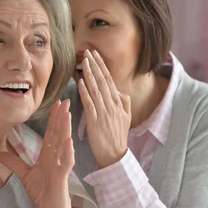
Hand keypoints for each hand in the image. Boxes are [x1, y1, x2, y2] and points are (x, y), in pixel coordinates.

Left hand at [0, 99, 74, 207]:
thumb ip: (14, 163)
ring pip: (64, 145)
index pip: (51, 134)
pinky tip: (68, 142)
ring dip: (65, 130)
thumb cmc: (43, 192)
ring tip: (67, 115)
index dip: (54, 119)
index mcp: (48, 156)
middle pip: (59, 134)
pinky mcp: (62, 178)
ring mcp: (60, 167)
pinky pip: (65, 163)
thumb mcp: (25, 175)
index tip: (57, 104)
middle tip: (66, 101)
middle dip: (62, 118)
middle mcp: (56, 158)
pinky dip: (67, 153)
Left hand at [78, 49, 130, 167]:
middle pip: (103, 81)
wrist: (115, 155)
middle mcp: (112, 105)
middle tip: (87, 51)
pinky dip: (85, 92)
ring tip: (83, 61)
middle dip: (95, 65)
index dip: (102, 67)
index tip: (95, 55)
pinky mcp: (95, 121)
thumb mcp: (126, 118)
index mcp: (118, 104)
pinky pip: (90, 104)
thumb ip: (124, 103)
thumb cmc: (118, 137)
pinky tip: (80, 82)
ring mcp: (104, 113)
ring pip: (96, 89)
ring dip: (89, 74)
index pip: (109, 80)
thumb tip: (120, 91)